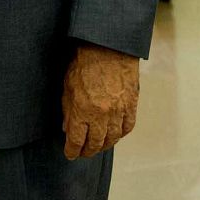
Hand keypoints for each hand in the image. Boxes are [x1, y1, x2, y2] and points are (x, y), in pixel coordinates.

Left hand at [61, 43, 139, 159]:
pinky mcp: (131, 104)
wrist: (108, 45)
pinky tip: (114, 135)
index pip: (76, 140)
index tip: (70, 154)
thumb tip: (67, 129)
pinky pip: (127, 127)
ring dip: (104, 145)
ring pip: (112, 138)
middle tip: (83, 153)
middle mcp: (101, 114)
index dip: (72, 151)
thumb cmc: (84, 61)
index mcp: (82, 109)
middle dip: (88, 151)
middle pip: (95, 143)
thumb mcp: (68, 85)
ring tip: (98, 146)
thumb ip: (67, 109)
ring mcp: (118, 110)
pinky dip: (120, 134)